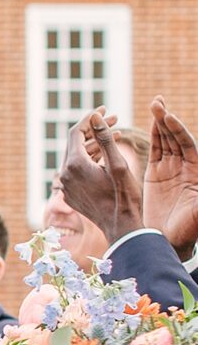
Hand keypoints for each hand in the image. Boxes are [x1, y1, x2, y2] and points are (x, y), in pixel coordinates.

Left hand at [58, 109, 143, 244]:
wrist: (120, 226)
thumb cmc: (123, 196)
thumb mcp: (118, 164)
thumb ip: (104, 138)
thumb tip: (94, 117)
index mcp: (74, 165)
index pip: (76, 132)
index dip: (90, 118)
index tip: (104, 110)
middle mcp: (64, 175)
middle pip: (75, 143)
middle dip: (94, 130)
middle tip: (114, 120)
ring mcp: (65, 186)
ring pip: (76, 157)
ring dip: (93, 145)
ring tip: (116, 134)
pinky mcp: (70, 194)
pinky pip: (75, 171)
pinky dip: (89, 160)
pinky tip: (105, 156)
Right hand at [145, 99, 197, 257]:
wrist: (170, 242)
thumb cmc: (188, 231)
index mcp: (196, 172)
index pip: (188, 145)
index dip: (179, 131)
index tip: (169, 118)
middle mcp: (185, 167)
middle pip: (177, 138)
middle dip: (167, 120)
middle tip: (158, 103)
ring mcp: (170, 169)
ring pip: (166, 141)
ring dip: (160, 123)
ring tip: (155, 104)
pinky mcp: (156, 175)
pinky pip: (156, 151)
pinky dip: (154, 136)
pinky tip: (151, 122)